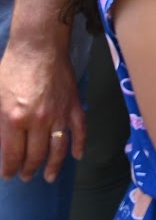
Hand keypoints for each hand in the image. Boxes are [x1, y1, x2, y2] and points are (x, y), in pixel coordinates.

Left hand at [0, 28, 83, 181]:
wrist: (39, 47)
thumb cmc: (12, 69)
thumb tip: (2, 143)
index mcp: (13, 119)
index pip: (12, 154)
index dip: (10, 168)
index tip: (8, 175)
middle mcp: (38, 121)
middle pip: (35, 155)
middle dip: (29, 169)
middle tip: (26, 177)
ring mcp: (59, 114)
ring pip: (58, 148)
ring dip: (53, 166)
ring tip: (49, 177)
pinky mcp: (74, 105)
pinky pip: (79, 130)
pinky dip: (79, 145)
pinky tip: (77, 156)